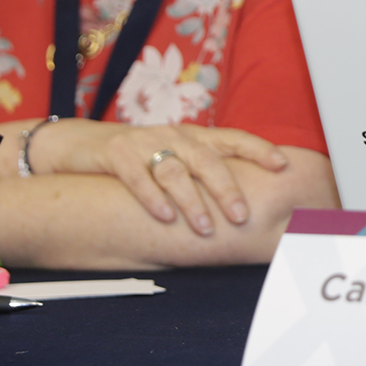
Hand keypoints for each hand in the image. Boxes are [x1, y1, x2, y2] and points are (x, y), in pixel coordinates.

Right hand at [27, 119, 290, 236]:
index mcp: (195, 136)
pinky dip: (151, 198)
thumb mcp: (176, 157)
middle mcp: (174, 136)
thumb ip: (205, 171)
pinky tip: (164, 217)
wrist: (83, 144)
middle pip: (207, 161)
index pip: (234, 138)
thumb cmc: (141, 157)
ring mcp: (145, 143)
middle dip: (226, 189)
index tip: (282, 165)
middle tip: (241, 216)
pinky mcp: (117, 154)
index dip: (259, 149)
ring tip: (205, 228)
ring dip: (191, 202)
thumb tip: (247, 201)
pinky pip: (137, 177)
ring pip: (174, 172)